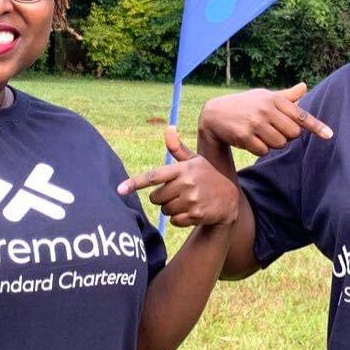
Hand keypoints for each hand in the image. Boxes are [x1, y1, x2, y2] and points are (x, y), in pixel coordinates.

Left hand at [116, 128, 239, 227]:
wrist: (230, 199)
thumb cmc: (208, 177)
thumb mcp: (195, 161)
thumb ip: (177, 149)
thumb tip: (168, 128)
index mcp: (183, 169)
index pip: (153, 176)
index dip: (135, 183)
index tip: (119, 189)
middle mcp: (186, 183)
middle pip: (155, 197)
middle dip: (162, 197)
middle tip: (177, 193)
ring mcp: (192, 200)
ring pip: (165, 210)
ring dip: (171, 208)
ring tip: (187, 201)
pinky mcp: (196, 214)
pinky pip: (174, 221)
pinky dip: (179, 219)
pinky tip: (192, 211)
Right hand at [198, 82, 332, 155]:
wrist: (215, 114)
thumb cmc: (246, 104)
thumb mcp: (264, 97)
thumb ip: (286, 96)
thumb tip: (304, 87)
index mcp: (274, 100)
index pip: (300, 115)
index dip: (316, 126)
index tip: (329, 135)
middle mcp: (266, 110)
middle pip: (292, 134)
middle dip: (286, 136)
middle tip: (273, 129)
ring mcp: (255, 123)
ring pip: (279, 144)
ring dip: (272, 143)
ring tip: (260, 133)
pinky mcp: (245, 136)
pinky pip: (264, 151)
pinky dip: (260, 149)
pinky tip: (250, 139)